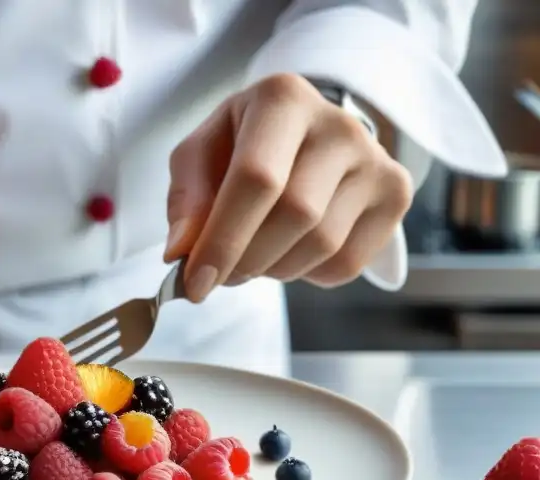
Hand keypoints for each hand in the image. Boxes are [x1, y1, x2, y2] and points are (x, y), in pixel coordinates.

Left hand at [164, 73, 412, 300]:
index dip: (223, 239)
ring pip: (321, 244)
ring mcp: (376, 159)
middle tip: (220, 274)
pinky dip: (307, 274)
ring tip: (254, 255)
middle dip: (246, 260)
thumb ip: (186, 200)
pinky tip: (290, 250)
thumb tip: (181, 252)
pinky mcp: (396, 195)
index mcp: (283, 99)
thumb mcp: (201, 156)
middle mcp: (339, 124)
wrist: (304, 135)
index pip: (257, 178)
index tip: (194, 282)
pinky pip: (347, 263)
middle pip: (294, 214)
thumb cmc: (242, 146)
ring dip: (273, 269)